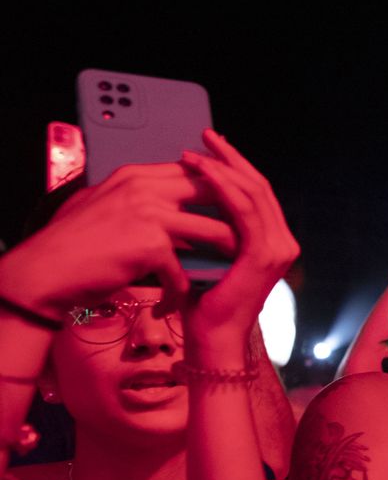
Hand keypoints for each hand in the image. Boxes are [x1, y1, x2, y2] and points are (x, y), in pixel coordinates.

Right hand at [0, 162, 236, 318]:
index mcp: (136, 175)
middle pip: (214, 194)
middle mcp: (145, 188)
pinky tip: (171, 306)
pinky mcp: (150, 244)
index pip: (195, 173)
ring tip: (232, 273)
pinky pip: (184, 271)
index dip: (222, 192)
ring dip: (227, 255)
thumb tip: (167, 199)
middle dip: (238, 218)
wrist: (44, 271)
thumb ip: (137, 196)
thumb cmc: (71, 244)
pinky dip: (180, 294)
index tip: (239, 212)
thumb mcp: (103, 204)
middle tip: (251, 242)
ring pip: (214, 231)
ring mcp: (150, 214)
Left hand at [180, 131, 300, 356]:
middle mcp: (284, 243)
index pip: (257, 195)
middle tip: (205, 136)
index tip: (210, 149)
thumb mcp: (214, 259)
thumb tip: (194, 204)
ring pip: (252, 193)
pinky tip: (202, 173)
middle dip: (231, 158)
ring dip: (221, 168)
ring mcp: (278, 248)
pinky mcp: (264, 254)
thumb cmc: (206, 307)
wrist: (213, 340)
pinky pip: (244, 210)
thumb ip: (216, 233)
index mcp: (274, 244)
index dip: (235, 167)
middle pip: (260, 187)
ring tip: (194, 153)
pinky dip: (222, 187)